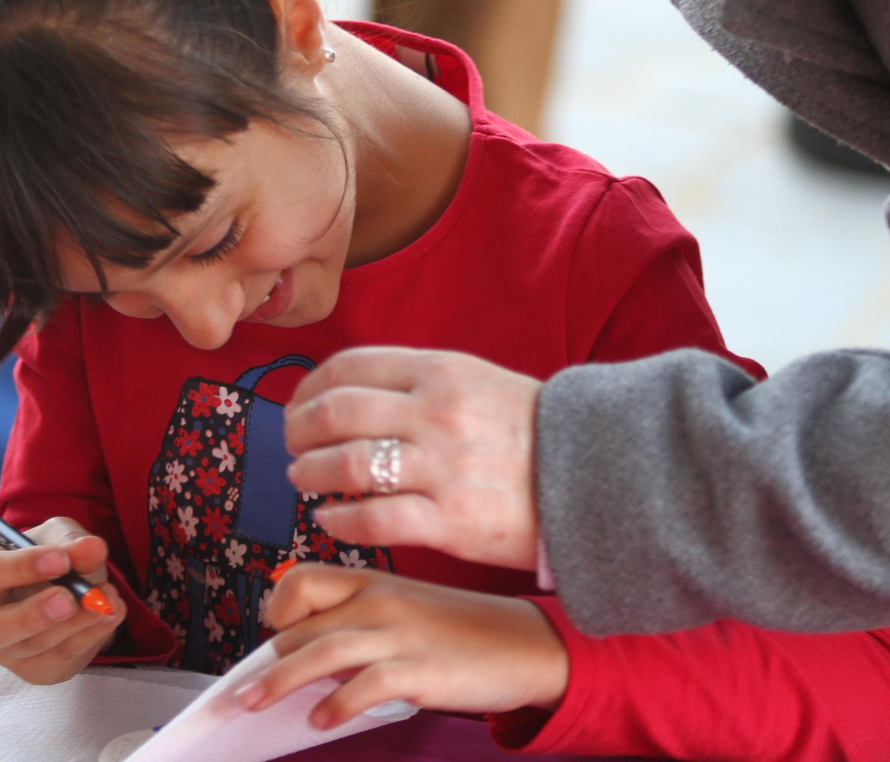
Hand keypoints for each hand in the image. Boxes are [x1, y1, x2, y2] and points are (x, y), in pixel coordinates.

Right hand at [0, 516, 125, 684]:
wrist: (69, 587)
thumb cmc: (49, 557)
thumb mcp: (58, 536)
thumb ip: (71, 540)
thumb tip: (92, 549)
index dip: (16, 568)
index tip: (60, 560)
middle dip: (32, 615)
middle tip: (69, 599)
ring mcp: (4, 651)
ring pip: (34, 646)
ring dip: (75, 622)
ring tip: (107, 598)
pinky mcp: (34, 670)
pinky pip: (61, 659)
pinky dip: (91, 636)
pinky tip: (111, 614)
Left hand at [235, 566, 567, 726]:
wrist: (528, 644)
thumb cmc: (465, 631)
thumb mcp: (407, 610)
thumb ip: (361, 624)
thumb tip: (312, 661)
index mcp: (373, 581)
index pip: (301, 581)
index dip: (275, 610)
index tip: (267, 641)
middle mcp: (380, 600)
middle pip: (302, 624)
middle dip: (264, 660)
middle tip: (237, 691)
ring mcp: (400, 634)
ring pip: (321, 651)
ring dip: (279, 680)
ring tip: (252, 703)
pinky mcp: (421, 669)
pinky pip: (365, 686)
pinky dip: (336, 704)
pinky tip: (320, 720)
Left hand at [285, 347, 541, 569]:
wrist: (598, 478)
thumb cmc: (530, 432)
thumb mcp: (477, 381)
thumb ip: (417, 381)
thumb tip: (350, 389)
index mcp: (441, 371)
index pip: (349, 367)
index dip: (310, 387)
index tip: (300, 405)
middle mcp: (437, 413)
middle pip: (335, 412)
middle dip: (298, 429)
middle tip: (292, 444)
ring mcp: (442, 468)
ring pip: (344, 464)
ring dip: (307, 472)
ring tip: (302, 479)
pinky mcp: (449, 521)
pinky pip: (371, 518)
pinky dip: (336, 519)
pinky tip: (328, 519)